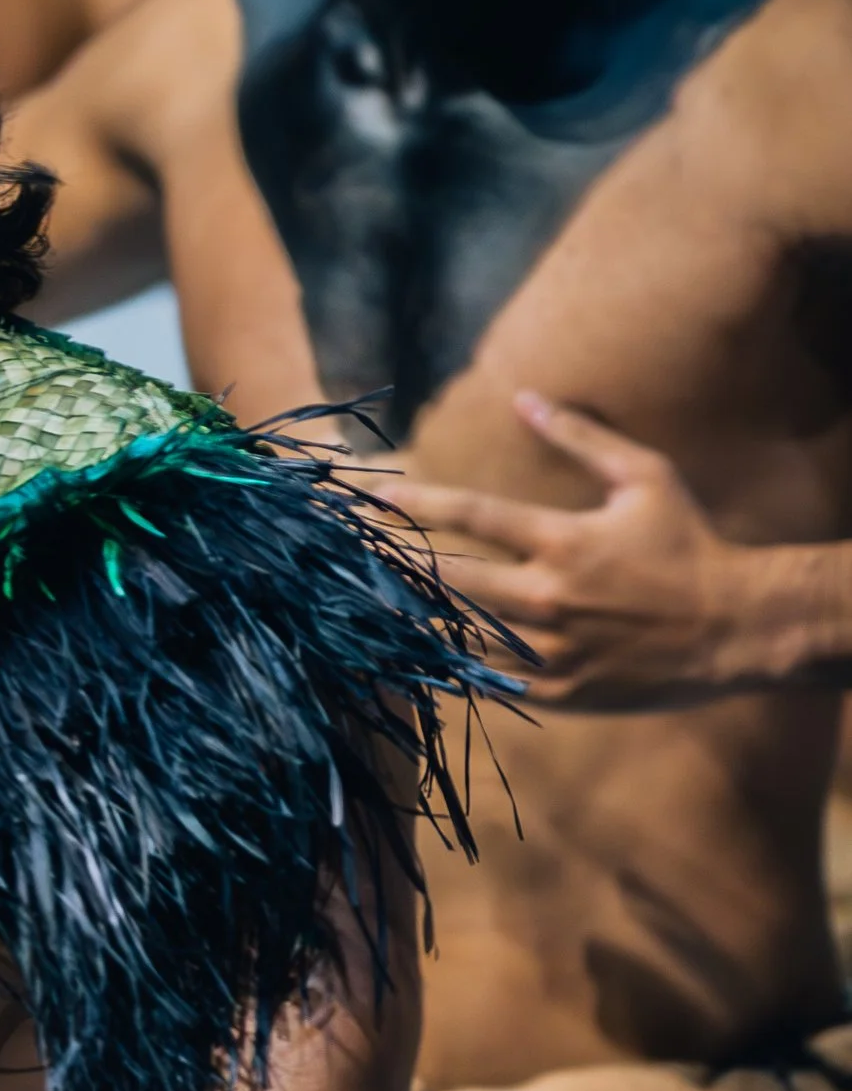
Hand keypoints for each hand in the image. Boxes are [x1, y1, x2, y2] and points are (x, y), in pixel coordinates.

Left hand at [377, 390, 791, 709]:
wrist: (740, 628)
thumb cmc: (691, 543)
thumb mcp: (645, 477)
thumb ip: (581, 438)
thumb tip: (525, 399)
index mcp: (563, 541)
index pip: (473, 516)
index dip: (417, 504)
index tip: (372, 497)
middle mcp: (550, 598)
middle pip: (449, 582)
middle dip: (396, 568)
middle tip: (350, 559)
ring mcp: (553, 651)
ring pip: (460, 637)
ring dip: (413, 619)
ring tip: (366, 604)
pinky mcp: (561, 692)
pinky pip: (489, 680)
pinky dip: (453, 664)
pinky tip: (416, 652)